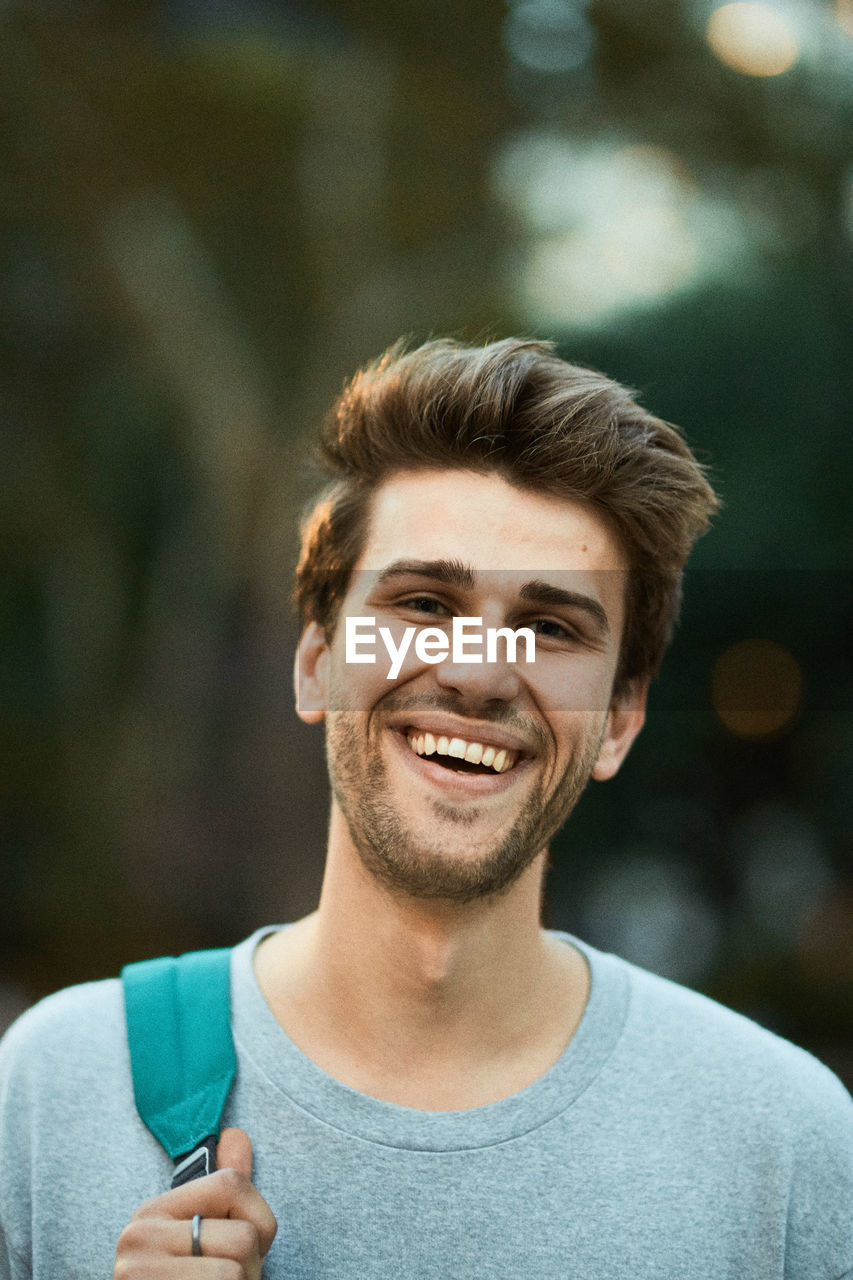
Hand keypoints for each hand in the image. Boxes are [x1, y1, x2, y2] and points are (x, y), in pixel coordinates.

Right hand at [114, 1128, 277, 1277]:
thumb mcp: (202, 1237)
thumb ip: (222, 1191)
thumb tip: (236, 1134)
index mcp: (151, 1213)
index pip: (232, 1184)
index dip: (258, 1222)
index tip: (240, 1250)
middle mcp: (137, 1240)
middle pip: (243, 1237)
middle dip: (249, 1270)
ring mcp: (139, 1276)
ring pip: (236, 1274)